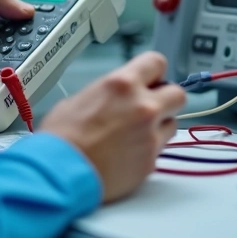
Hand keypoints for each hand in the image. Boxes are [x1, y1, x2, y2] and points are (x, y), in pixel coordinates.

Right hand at [40, 52, 186, 202]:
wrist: (59, 174)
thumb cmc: (61, 138)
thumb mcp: (78, 99)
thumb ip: (107, 93)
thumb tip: (114, 97)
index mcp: (122, 85)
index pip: (157, 63)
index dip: (154, 72)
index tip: (151, 79)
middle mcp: (142, 107)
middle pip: (177, 93)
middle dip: (166, 99)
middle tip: (151, 106)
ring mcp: (150, 135)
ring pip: (172, 123)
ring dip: (159, 125)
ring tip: (136, 134)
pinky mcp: (151, 161)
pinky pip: (160, 149)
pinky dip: (148, 150)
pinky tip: (128, 153)